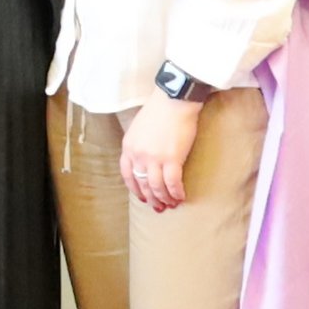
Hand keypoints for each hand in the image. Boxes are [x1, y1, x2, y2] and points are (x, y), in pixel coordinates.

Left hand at [120, 95, 200, 210]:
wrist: (173, 101)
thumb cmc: (159, 112)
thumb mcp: (138, 129)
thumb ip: (138, 145)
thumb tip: (145, 159)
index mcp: (128, 147)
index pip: (127, 174)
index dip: (134, 188)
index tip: (141, 196)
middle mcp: (138, 155)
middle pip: (142, 183)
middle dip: (151, 198)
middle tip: (158, 207)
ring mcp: (153, 158)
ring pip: (156, 187)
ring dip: (163, 198)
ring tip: (170, 204)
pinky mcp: (172, 159)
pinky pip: (172, 183)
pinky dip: (176, 193)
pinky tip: (181, 197)